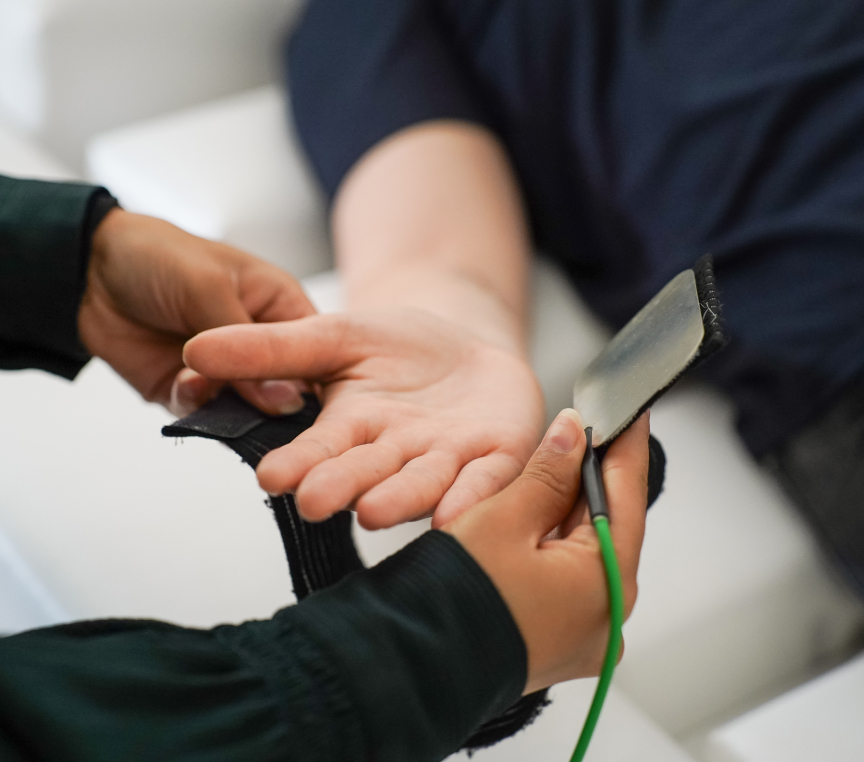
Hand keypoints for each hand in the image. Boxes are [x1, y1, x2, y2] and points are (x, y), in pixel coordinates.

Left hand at [78, 209, 315, 414]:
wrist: (86, 271)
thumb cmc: (159, 257)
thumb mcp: (210, 289)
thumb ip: (249, 346)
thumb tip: (288, 400)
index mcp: (281, 310)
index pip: (317, 354)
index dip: (319, 380)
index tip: (317, 406)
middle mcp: (260, 347)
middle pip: (286, 391)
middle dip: (272, 404)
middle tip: (255, 405)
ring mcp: (226, 374)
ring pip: (248, 410)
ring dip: (228, 406)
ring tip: (201, 385)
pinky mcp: (191, 392)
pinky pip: (206, 415)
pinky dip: (195, 405)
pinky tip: (182, 384)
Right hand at [182, 309, 545, 528]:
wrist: (467, 346)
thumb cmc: (398, 348)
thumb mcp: (336, 337)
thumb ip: (274, 348)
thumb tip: (196, 350)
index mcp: (352, 427)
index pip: (320, 450)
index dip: (299, 463)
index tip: (271, 476)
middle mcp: (395, 453)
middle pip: (366, 472)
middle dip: (341, 486)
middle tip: (313, 502)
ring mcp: (447, 458)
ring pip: (421, 481)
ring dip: (400, 497)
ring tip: (372, 510)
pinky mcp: (497, 457)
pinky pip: (485, 479)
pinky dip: (472, 495)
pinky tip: (455, 513)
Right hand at [444, 410, 648, 693]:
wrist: (412, 668)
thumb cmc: (455, 602)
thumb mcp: (503, 520)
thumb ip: (547, 472)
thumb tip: (571, 431)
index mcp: (607, 583)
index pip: (627, 495)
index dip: (625, 446)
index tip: (629, 412)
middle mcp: (607, 617)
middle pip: (609, 525)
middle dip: (591, 475)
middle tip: (583, 430)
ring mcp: (585, 636)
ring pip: (586, 552)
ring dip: (569, 509)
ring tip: (555, 466)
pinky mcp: (558, 643)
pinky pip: (569, 579)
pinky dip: (556, 544)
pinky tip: (538, 515)